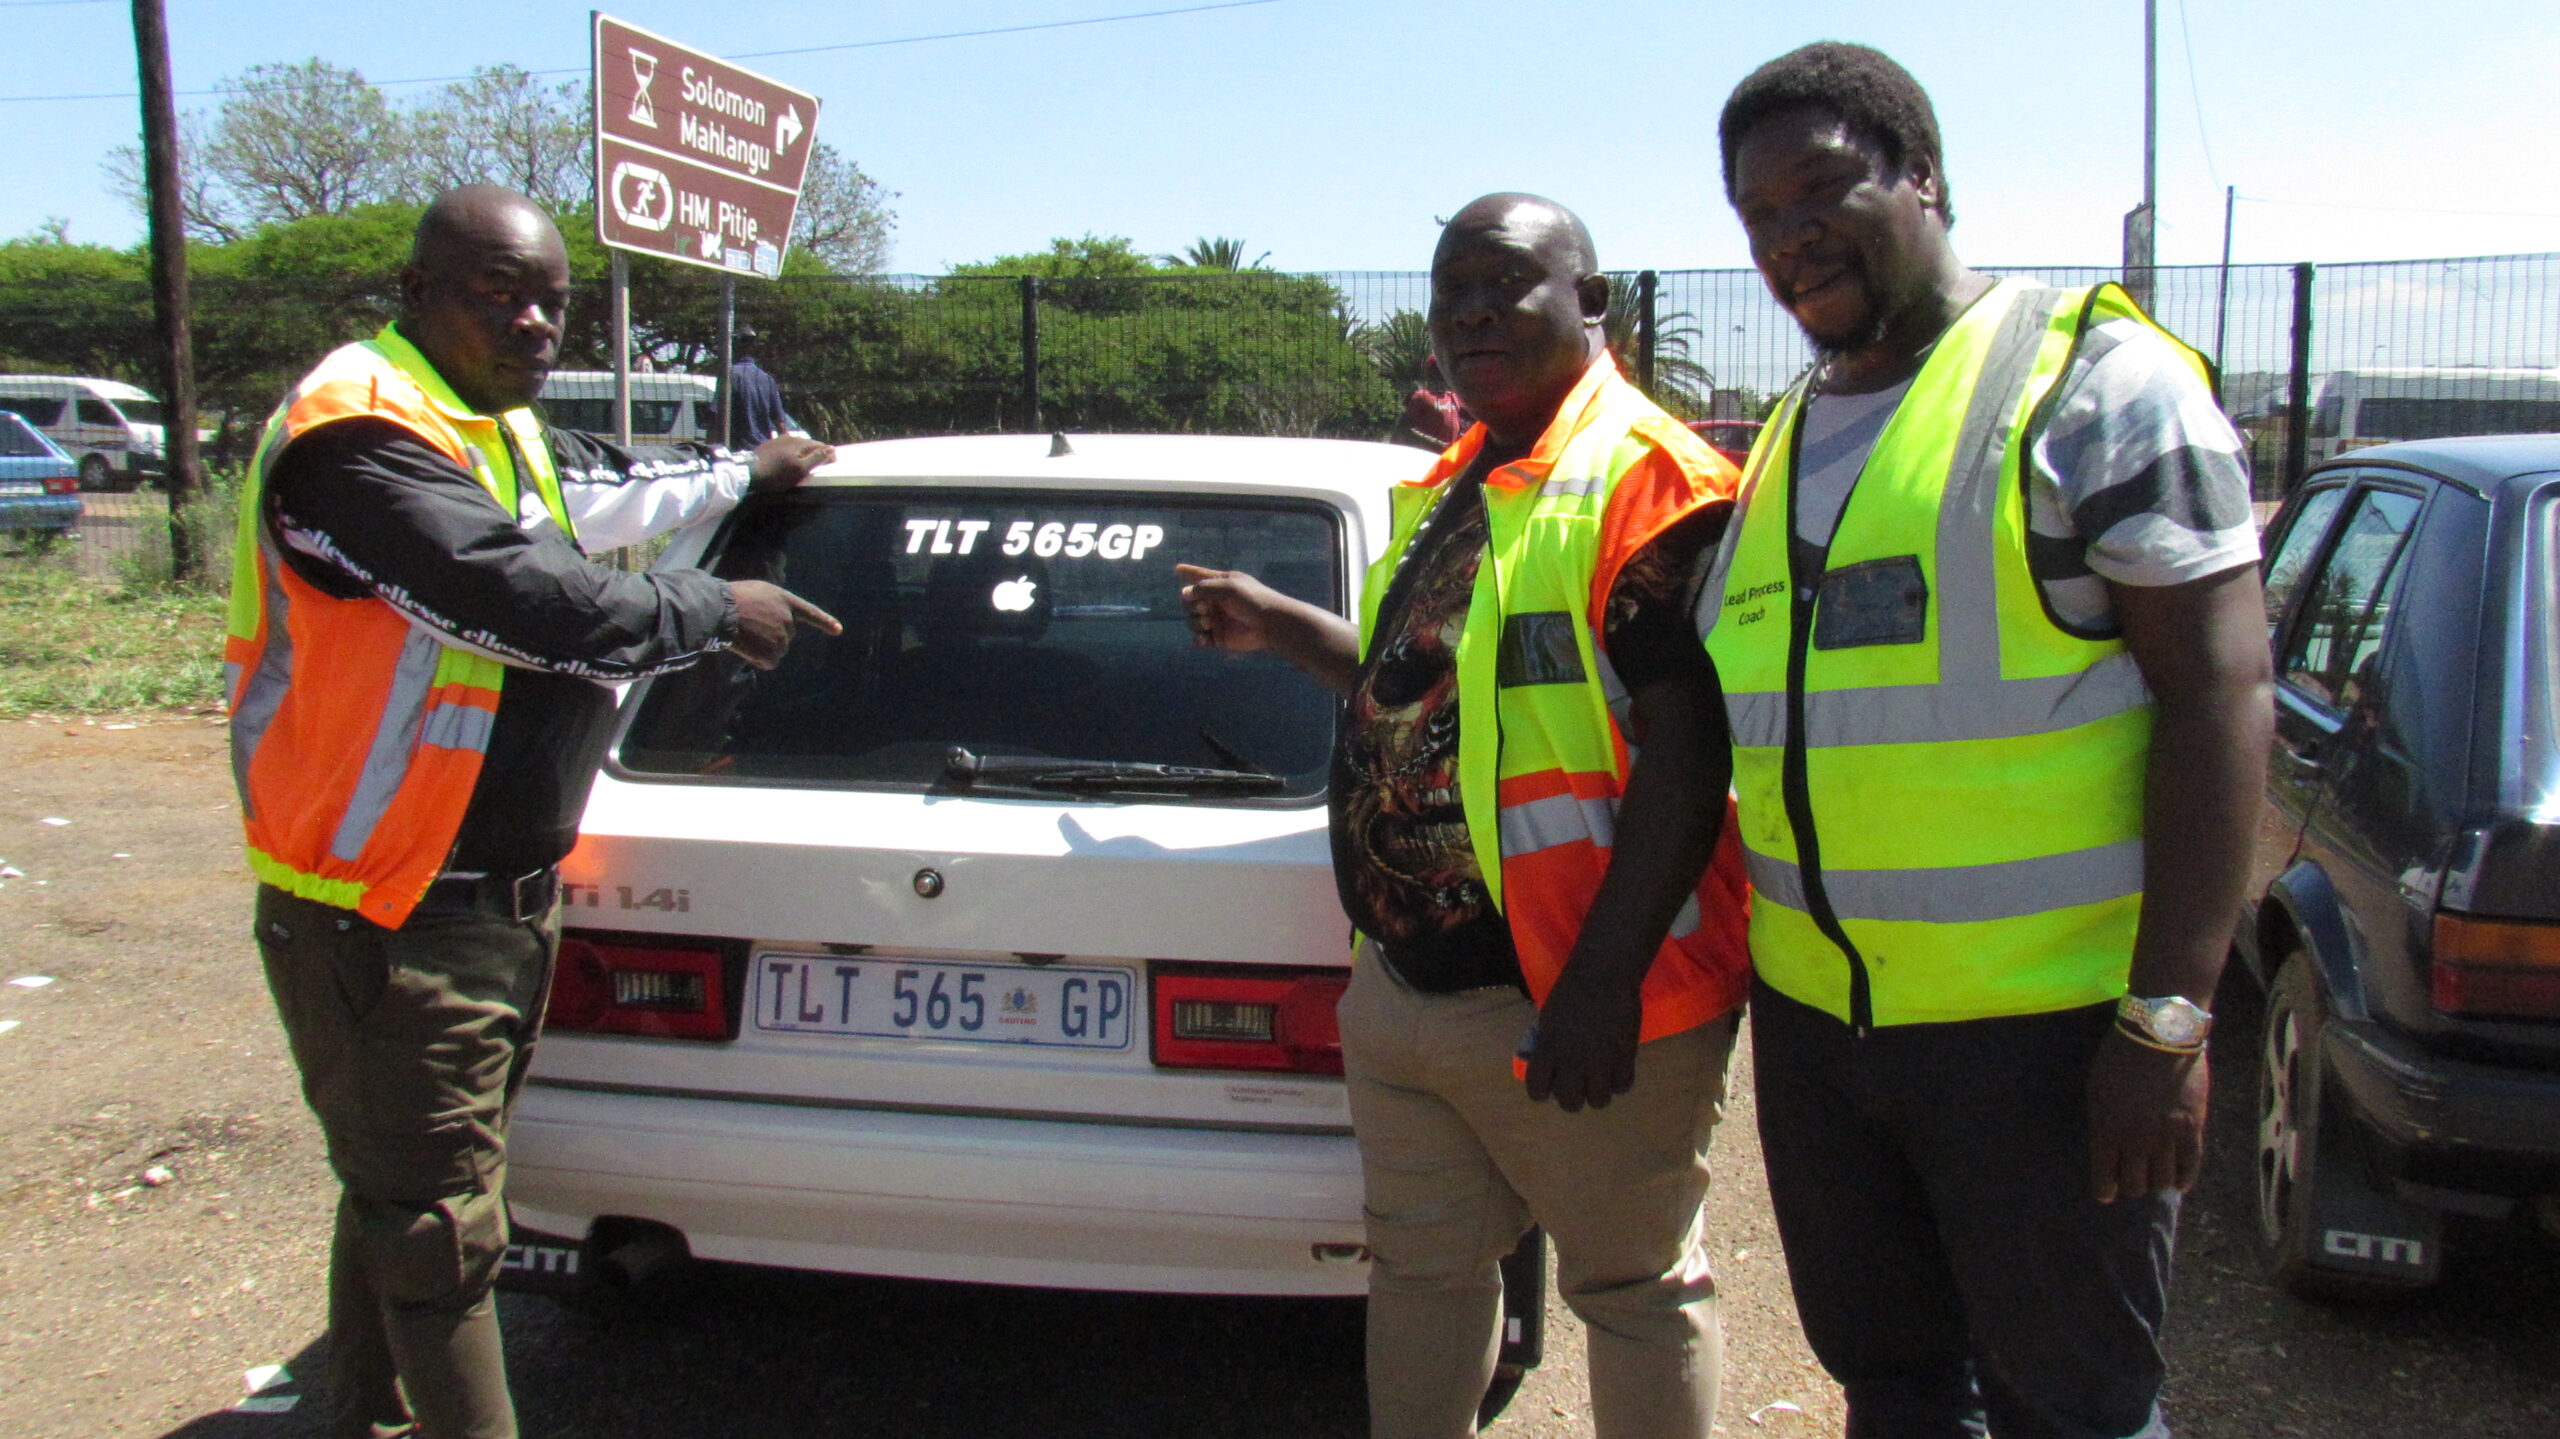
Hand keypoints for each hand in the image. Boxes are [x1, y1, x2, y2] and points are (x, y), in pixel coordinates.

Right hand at [726, 579, 839, 669]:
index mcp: (786, 602)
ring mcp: (782, 638)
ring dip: (763, 648)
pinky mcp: (773, 654)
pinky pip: (769, 662)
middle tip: (749, 626)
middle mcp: (789, 621)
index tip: (838, 630)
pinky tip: (747, 647)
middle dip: (770, 635)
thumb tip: (770, 622)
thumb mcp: (759, 591)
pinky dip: (758, 659)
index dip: (824, 622)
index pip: (810, 613)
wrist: (723, 610)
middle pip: (786, 637)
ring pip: (777, 650)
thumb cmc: (734, 598)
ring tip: (746, 634)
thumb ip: (772, 606)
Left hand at [747, 435, 834, 492]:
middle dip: (816, 451)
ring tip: (807, 460)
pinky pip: (786, 446)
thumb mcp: (800, 469)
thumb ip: (817, 458)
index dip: (827, 453)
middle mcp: (790, 437)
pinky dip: (793, 452)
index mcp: (800, 442)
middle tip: (822, 461)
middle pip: (808, 443)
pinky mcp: (769, 445)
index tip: (833, 461)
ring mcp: (778, 440)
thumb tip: (832, 449)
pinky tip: (791, 457)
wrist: (749, 472)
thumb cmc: (777, 474)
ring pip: (797, 444)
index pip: (820, 445)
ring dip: (804, 451)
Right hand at [1175, 563, 1284, 651]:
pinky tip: (1204, 638)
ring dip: (1195, 622)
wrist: (1269, 624)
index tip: (1177, 569)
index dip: (1188, 572)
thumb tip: (1185, 593)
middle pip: (1190, 602)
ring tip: (1207, 623)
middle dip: (1192, 605)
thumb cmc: (1251, 599)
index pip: (1200, 577)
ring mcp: (1216, 620)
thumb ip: (1204, 587)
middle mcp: (1215, 602)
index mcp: (1220, 584)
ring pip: (1192, 621)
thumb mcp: (1228, 587)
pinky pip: (1199, 639)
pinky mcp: (1218, 638)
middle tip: (1204, 608)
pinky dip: (1199, 639)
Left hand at [1522, 965, 1644, 1111]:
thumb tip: (1548, 1065)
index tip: (1548, 1087)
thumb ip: (1547, 1046)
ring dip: (1597, 1093)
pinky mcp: (1625, 1056)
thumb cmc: (1571, 991)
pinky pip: (1623, 1086)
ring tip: (1599, 1080)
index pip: (1537, 1090)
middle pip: (1570, 1103)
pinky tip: (1617, 1071)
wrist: (1603, 975)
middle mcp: (1572, 1062)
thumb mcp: (1548, 1019)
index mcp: (1548, 1050)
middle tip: (1577, 1085)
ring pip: (1598, 1101)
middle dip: (1572, 1098)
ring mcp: (1601, 1061)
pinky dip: (1619, 1082)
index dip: (1541, 1091)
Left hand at [2086, 1026, 2209, 1202]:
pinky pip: (2191, 1166)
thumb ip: (2101, 1122)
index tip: (2107, 1194)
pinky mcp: (2193, 1130)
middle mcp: (2136, 1141)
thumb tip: (2106, 1147)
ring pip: (2163, 1180)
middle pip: (2135, 1184)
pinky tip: (2179, 1183)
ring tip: (2155, 1179)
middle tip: (2132, 1180)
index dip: (2105, 1190)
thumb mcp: (2096, 1090)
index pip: (2104, 1176)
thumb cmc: (2118, 1058)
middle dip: (2131, 1186)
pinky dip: (2184, 1179)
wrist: (2158, 1037)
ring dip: (2156, 1183)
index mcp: (2107, 1131)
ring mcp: (2167, 1137)